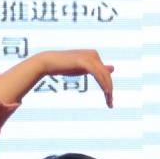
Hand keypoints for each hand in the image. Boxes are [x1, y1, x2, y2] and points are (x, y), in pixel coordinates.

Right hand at [0, 48, 114, 106]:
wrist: (48, 62)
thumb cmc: (63, 66)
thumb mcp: (82, 68)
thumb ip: (97, 69)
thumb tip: (112, 68)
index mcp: (94, 55)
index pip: (105, 73)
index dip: (109, 86)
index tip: (109, 100)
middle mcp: (94, 54)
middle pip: (106, 75)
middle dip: (110, 90)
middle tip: (110, 104)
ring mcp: (90, 56)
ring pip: (104, 76)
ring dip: (108, 90)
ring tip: (109, 103)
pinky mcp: (85, 62)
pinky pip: (98, 75)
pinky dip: (103, 85)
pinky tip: (106, 94)